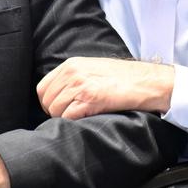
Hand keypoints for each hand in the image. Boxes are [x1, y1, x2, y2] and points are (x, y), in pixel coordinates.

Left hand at [37, 57, 175, 118]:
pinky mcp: (89, 99)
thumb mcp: (93, 68)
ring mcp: (80, 85)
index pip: (42, 88)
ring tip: (80, 117)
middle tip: (70, 117)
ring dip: (65, 118)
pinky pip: (68, 117)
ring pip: (55, 111)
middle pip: (47, 101)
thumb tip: (59, 95)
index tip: (59, 109)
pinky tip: (86, 118)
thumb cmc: (122, 77)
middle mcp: (72, 73)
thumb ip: (74, 77)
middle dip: (55, 113)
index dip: (48, 102)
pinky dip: (74, 122)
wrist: (146, 81)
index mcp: (71, 64)